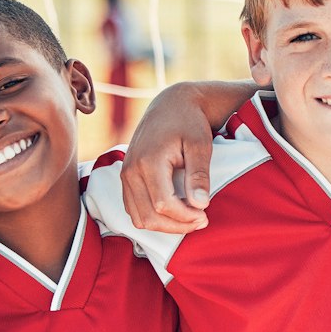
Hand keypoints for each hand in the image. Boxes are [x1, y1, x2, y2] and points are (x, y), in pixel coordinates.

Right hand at [121, 84, 219, 233]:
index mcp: (148, 161)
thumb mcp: (200, 144)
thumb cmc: (188, 123)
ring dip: (164, 226)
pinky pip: (133, 209)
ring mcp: (125, 175)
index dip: (185, 217)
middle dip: (177, 226)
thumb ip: (199, 174)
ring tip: (190, 218)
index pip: (163, 204)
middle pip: (148, 216)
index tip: (205, 216)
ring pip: (138, 217)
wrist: (170, 105)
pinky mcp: (126, 178)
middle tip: (201, 221)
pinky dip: (153, 218)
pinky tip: (175, 213)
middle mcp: (130, 170)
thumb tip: (200, 205)